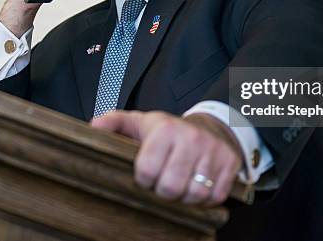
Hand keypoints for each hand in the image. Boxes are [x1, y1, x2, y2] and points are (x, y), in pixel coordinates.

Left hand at [91, 110, 242, 205]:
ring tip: (179, 186)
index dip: (143, 180)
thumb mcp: (140, 122)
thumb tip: (93, 128)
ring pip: (195, 195)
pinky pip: (216, 196)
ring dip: (184, 198)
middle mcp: (191, 137)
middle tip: (162, 184)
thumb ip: (114, 123)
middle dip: (163, 192)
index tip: (145, 176)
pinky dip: (205, 199)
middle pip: (171, 188)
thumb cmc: (168, 131)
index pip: (147, 171)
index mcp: (165, 129)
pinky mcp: (230, 163)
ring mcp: (213, 150)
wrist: (210, 126)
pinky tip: (196, 187)